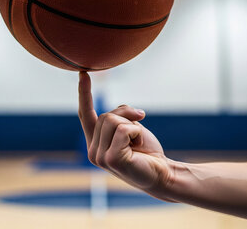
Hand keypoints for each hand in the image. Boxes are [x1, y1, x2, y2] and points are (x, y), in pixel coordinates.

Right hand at [78, 72, 172, 198]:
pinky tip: (139, 147)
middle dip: (126, 116)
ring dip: (132, 126)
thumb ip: (119, 117)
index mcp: (95, 143)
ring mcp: (99, 157)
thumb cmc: (146, 152)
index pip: (85, 114)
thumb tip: (124, 112)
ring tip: (137, 143)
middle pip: (105, 115)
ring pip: (113, 120)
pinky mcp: (111, 159)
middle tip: (138, 133)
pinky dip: (136, 133)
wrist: (162, 174)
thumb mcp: (131, 127)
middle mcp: (92, 151)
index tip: (83, 73)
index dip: (84, 93)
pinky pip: (123, 129)